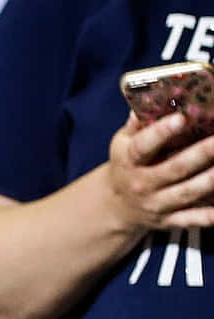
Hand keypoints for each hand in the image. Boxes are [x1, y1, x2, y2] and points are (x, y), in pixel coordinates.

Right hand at [105, 112, 213, 233]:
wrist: (115, 205)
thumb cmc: (126, 164)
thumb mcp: (122, 142)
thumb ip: (139, 122)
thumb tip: (156, 96)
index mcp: (128, 161)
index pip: (143, 147)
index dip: (161, 133)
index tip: (181, 118)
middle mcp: (141, 184)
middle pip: (174, 169)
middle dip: (201, 154)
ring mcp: (156, 204)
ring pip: (187, 193)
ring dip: (211, 179)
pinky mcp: (169, 220)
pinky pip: (192, 219)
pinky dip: (210, 215)